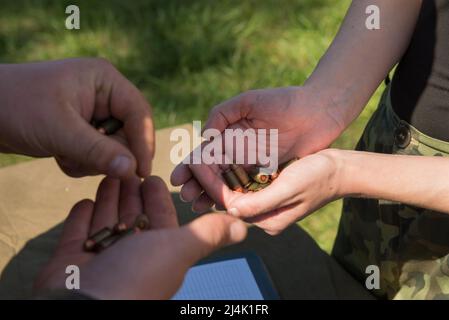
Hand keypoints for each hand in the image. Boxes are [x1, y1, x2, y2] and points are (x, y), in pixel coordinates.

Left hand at [0, 58, 153, 178]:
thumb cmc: (16, 106)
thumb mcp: (60, 130)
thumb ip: (99, 151)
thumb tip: (133, 171)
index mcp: (105, 80)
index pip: (140, 113)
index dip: (144, 143)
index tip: (142, 173)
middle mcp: (104, 95)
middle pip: (129, 134)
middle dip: (108, 154)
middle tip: (81, 159)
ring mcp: (93, 113)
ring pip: (113, 148)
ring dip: (91, 160)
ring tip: (64, 154)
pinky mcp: (82, 129)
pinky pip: (97, 153)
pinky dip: (81, 161)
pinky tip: (60, 155)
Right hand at [34, 176, 246, 298]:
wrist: (84, 305)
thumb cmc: (136, 276)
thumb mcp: (179, 249)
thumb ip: (208, 235)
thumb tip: (244, 229)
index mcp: (158, 253)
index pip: (159, 218)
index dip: (157, 198)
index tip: (152, 176)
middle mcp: (130, 257)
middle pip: (132, 217)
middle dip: (131, 193)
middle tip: (126, 168)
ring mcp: (99, 259)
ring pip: (106, 221)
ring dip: (108, 199)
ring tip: (107, 174)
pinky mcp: (70, 261)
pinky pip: (77, 233)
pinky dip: (82, 217)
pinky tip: (85, 200)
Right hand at [171, 86, 344, 211]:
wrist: (319, 111)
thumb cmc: (284, 101)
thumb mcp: (248, 100)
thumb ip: (222, 114)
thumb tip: (204, 138)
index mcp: (229, 134)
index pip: (203, 154)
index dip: (189, 167)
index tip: (178, 179)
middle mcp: (237, 151)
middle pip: (211, 173)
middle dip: (196, 185)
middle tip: (186, 198)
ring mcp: (252, 164)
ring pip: (227, 184)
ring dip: (212, 196)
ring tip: (199, 207)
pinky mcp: (269, 174)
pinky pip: (249, 190)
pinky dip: (237, 199)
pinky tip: (227, 208)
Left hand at [186, 150, 340, 234]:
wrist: (340, 170)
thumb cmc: (318, 177)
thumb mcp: (289, 188)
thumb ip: (260, 202)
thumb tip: (229, 209)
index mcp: (267, 221)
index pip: (231, 206)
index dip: (211, 186)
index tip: (195, 166)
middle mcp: (264, 216)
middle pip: (229, 200)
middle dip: (208, 182)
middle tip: (188, 165)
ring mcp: (267, 205)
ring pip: (234, 191)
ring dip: (217, 176)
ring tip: (197, 160)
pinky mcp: (269, 193)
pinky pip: (244, 185)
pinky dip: (232, 172)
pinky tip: (219, 158)